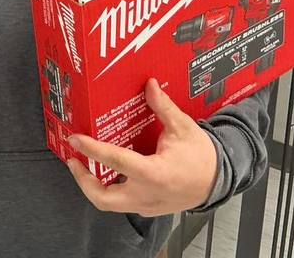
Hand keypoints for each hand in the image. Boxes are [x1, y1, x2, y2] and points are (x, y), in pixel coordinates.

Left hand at [65, 78, 217, 215]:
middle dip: (83, 180)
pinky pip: (122, 202)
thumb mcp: (183, 127)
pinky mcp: (148, 208)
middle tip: (73, 160)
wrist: (219, 180)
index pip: (116, 161)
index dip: (93, 149)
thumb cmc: (201, 156)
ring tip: (84, 166)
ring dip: (93, 186)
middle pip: (103, 198)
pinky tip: (106, 172)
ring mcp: (147, 205)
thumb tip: (149, 85)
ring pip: (110, 204)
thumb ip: (163, 107)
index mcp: (155, 174)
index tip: (75, 139)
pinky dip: (109, 188)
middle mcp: (147, 194)